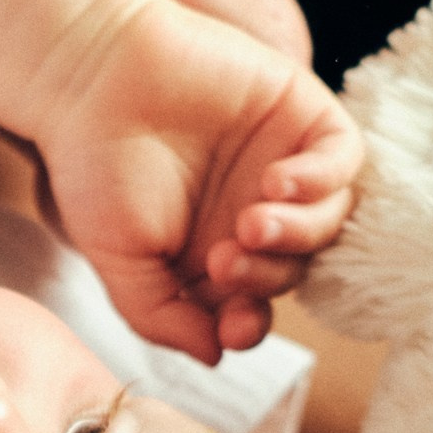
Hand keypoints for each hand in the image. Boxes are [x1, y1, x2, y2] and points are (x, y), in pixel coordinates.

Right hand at [33, 0, 361, 363]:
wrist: (89, 75)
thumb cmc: (93, 163)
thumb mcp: (116, 260)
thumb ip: (160, 315)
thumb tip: (214, 358)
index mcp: (211, 253)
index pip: (254, 305)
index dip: (250, 323)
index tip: (231, 327)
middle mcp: (252, 213)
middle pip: (296, 268)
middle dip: (268, 277)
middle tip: (227, 261)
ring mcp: (282, 164)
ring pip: (329, 220)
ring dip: (299, 233)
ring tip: (252, 222)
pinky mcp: (302, 116)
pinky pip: (343, 159)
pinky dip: (322, 180)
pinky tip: (277, 183)